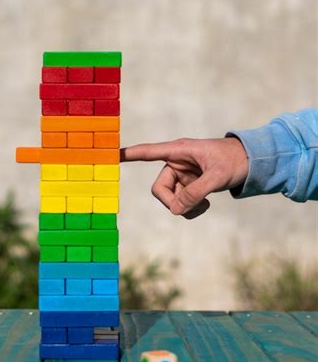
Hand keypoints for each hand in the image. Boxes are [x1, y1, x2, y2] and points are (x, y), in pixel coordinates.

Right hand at [121, 137, 248, 218]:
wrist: (251, 163)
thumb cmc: (235, 160)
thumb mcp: (218, 176)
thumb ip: (196, 192)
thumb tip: (176, 210)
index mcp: (179, 151)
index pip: (148, 152)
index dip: (129, 155)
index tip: (111, 154)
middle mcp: (175, 163)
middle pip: (159, 189)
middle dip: (173, 202)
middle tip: (192, 206)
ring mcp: (181, 176)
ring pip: (170, 200)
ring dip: (185, 208)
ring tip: (205, 204)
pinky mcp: (187, 186)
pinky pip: (180, 204)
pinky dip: (190, 209)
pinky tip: (205, 204)